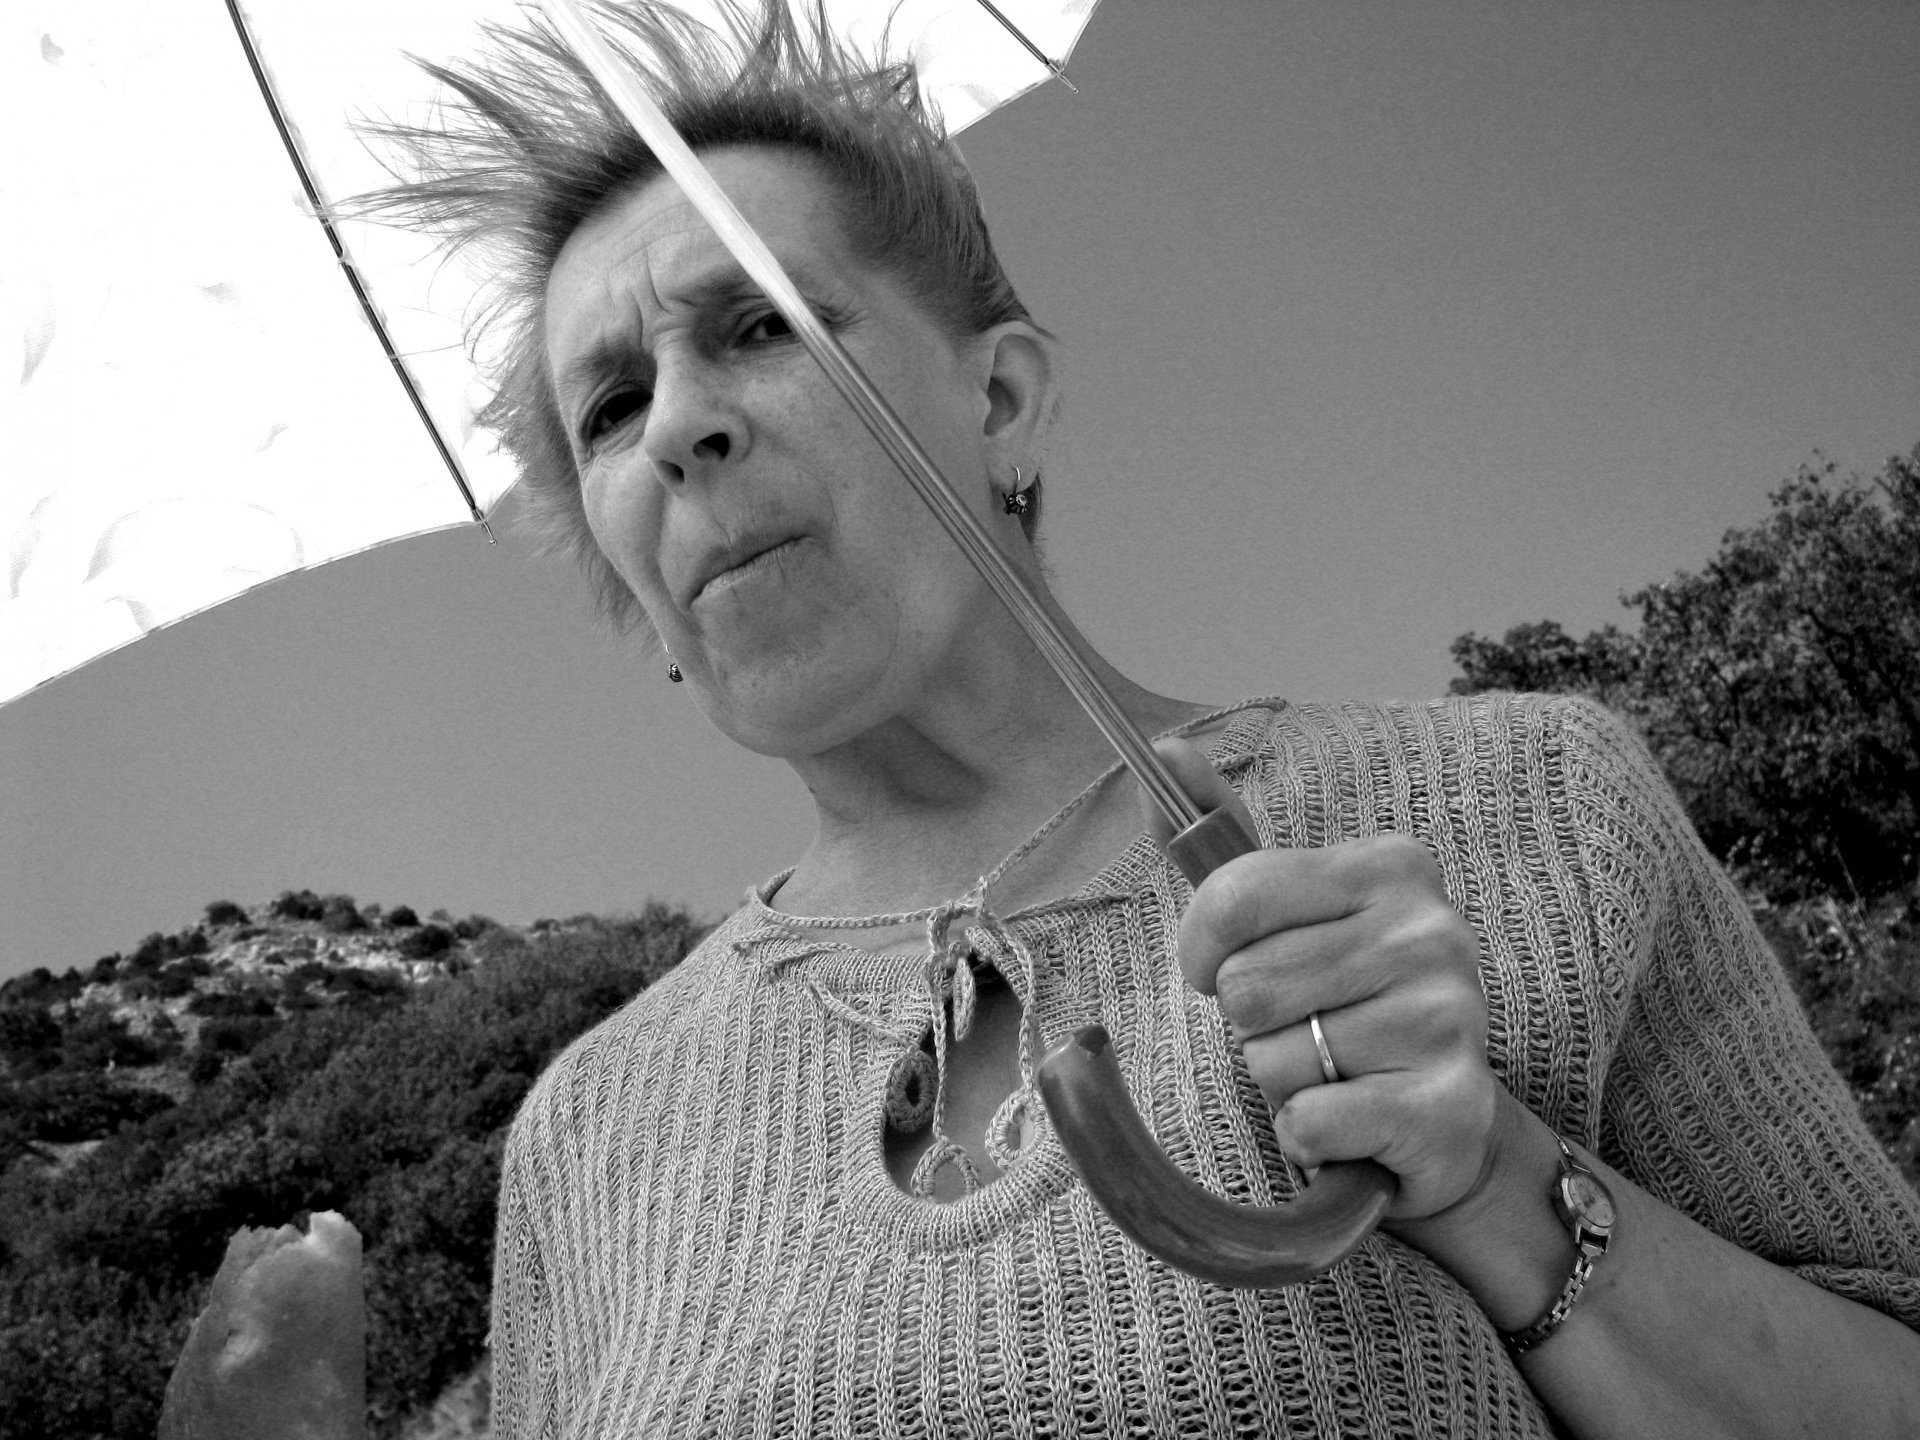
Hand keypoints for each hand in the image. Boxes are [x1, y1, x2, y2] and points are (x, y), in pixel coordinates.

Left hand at [1141, 738, 1503, 1221]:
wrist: (1437, 1124)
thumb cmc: (1342, 1004)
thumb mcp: (1285, 911)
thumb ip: (1219, 832)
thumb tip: (1166, 750)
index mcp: (1391, 868)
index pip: (1233, 894)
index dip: (1203, 949)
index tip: (1223, 971)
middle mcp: (1433, 932)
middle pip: (1247, 984)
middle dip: (1253, 1023)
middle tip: (1305, 1029)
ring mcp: (1448, 1020)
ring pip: (1273, 1058)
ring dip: (1283, 1080)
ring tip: (1335, 1071)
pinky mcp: (1448, 1110)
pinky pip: (1310, 1122)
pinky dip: (1309, 1135)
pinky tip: (1352, 1123)